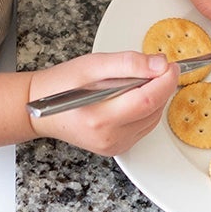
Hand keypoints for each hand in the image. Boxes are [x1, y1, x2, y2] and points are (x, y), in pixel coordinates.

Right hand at [25, 51, 176, 155]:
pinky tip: (133, 96)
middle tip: (155, 68)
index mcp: (100, 117)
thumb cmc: (61, 84)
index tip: (170, 65)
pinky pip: (143, 128)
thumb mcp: (93, 64)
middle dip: (161, 87)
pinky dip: (146, 110)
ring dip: (155, 98)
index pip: (148, 100)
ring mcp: (113, 146)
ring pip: (152, 120)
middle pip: (153, 111)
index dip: (166, 81)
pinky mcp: (116, 148)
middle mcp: (109, 137)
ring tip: (140, 80)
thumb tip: (159, 64)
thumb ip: (128, 63)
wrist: (40, 107)